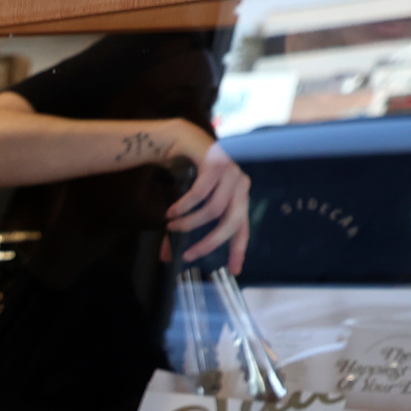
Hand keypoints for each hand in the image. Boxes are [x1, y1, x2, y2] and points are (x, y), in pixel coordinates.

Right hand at [162, 130, 249, 272]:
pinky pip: (200, 193)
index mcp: (239, 197)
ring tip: (171, 224)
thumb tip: (166, 257)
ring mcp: (231, 173)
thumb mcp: (190, 205)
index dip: (239, 250)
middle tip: (189, 255)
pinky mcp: (218, 163)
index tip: (234, 270)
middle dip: (210, 242)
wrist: (181, 140)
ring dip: (189, 222)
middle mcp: (240, 185)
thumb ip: (183, 228)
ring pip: (214, 209)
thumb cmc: (187, 174)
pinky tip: (171, 211)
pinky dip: (184, 206)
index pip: (243, 228)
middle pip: (231, 222)